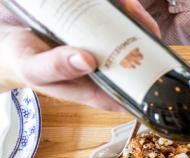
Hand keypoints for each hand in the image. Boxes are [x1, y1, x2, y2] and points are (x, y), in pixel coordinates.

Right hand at [0, 0, 159, 110]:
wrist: (6, 37)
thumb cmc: (22, 60)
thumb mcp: (34, 69)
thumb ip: (56, 68)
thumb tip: (88, 61)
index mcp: (98, 88)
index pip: (134, 92)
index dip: (149, 80)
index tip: (149, 61)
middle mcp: (105, 67)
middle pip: (138, 57)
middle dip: (143, 37)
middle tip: (135, 18)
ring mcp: (101, 46)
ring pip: (130, 33)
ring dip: (132, 17)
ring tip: (125, 4)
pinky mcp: (96, 27)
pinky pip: (114, 16)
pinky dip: (117, 6)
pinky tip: (115, 1)